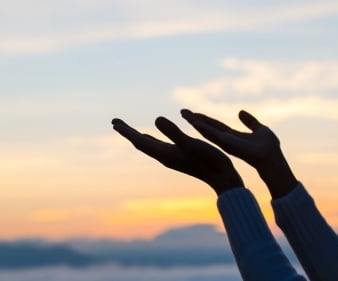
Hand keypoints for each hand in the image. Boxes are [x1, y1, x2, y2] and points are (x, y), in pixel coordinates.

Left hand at [111, 116, 243, 194]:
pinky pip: (159, 146)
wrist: (223, 180)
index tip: (114, 122)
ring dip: (138, 136)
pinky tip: (153, 137)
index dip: (127, 131)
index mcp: (164, 154)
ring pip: (149, 145)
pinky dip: (151, 139)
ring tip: (129, 130)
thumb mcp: (192, 144)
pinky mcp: (180, 157)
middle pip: (141, 143)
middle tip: (115, 122)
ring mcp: (172, 157)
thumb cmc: (209, 162)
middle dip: (128, 133)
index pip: (140, 141)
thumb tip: (156, 119)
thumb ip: (174, 133)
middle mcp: (165, 156)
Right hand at [181, 109, 296, 198]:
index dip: (205, 119)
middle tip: (183, 112)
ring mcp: (225, 142)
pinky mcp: (227, 144)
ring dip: (196, 122)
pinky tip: (195, 122)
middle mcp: (226, 140)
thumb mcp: (260, 130)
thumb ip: (250, 122)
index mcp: (232, 136)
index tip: (193, 113)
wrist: (272, 159)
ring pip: (207, 131)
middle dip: (195, 119)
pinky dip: (204, 128)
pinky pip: (213, 135)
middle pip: (207, 127)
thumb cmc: (269, 148)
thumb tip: (241, 112)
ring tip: (185, 114)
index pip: (215, 126)